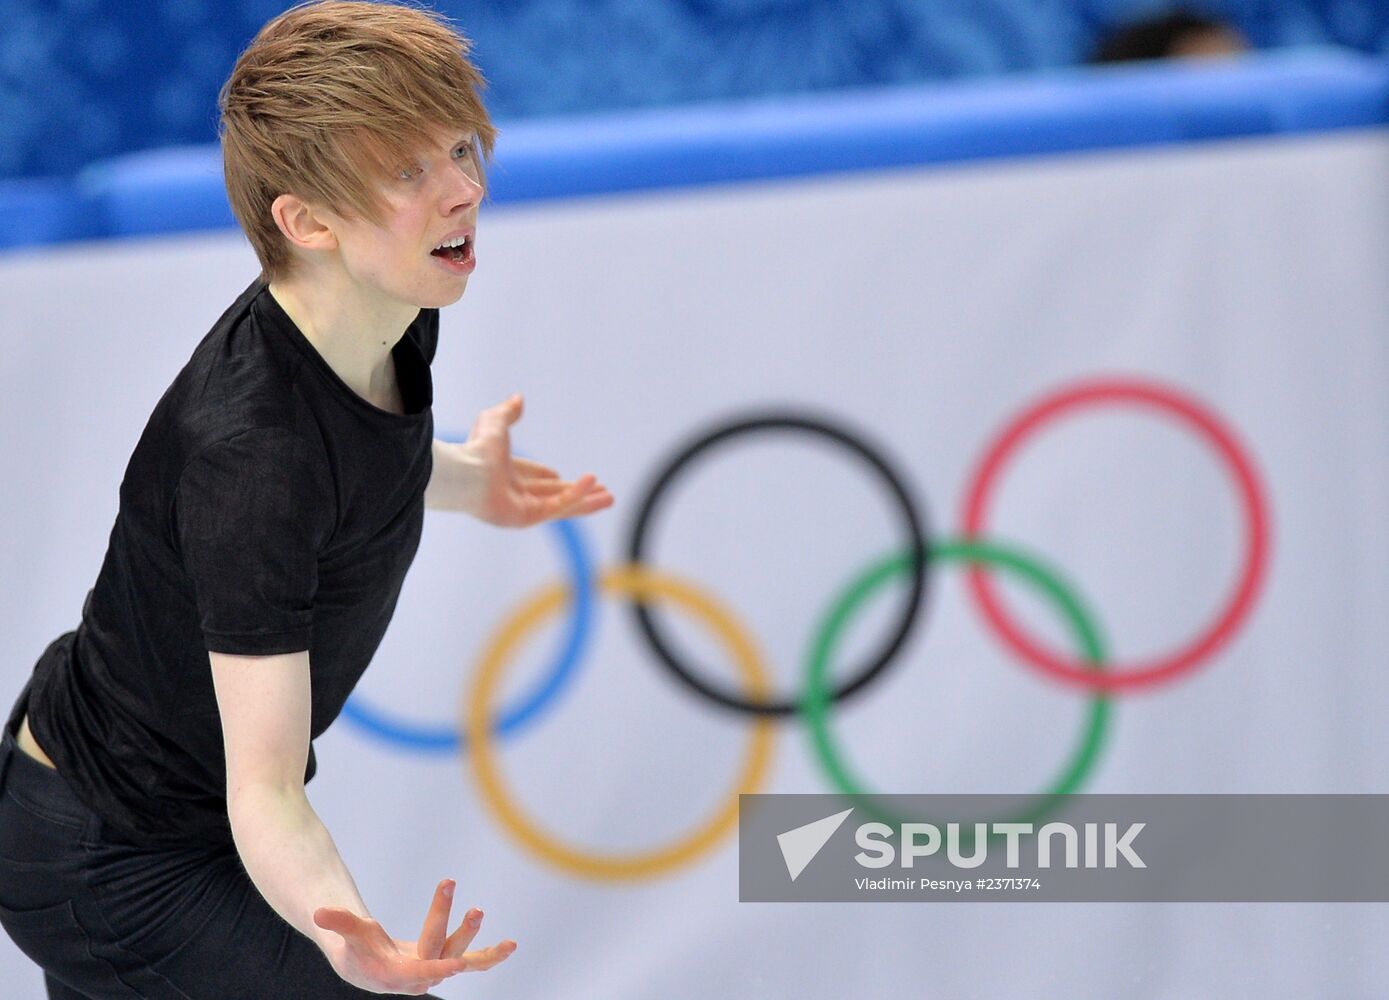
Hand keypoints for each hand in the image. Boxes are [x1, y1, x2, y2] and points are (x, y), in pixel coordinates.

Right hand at [313, 879, 515, 994]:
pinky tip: (509, 947)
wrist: (367, 965)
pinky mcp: (445, 962)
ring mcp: (435, 969)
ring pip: (464, 962)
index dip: (437, 969)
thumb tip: (319, 913)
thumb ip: (338, 923)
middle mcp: (420, 976)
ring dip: (485, 952)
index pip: (419, 972)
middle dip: (459, 931)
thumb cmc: (358, 948)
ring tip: (512, 945)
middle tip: (477, 909)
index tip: (456, 965)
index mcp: (396, 974)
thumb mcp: (348, 934)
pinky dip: (489, 955)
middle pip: (442, 951)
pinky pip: (471, 961)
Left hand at [449, 393, 613, 526]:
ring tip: (610, 498)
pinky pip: (558, 506)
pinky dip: (577, 496)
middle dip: (577, 492)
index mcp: (505, 475)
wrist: (468, 472)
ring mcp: (522, 509)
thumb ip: (508, 412)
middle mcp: (514, 494)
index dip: (546, 476)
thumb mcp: (494, 422)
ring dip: (586, 501)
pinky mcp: (528, 518)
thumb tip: (518, 398)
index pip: (532, 478)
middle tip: (600, 489)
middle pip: (552, 494)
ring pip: (561, 505)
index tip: (559, 473)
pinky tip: (593, 484)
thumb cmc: (477, 449)